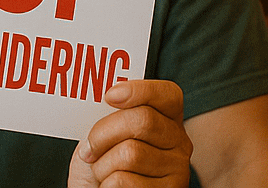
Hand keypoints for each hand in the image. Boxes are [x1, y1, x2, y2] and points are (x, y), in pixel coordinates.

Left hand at [68, 79, 192, 186]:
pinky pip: (125, 181)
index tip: (109, 96)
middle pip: (142, 121)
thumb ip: (112, 113)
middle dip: (102, 133)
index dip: (139, 90)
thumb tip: (108, 97)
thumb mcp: (105, 131)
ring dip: (102, 165)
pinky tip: (110, 186)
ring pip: (131, 154)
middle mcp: (179, 142)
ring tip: (102, 171)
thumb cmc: (100, 159)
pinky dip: (106, 184)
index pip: (168, 94)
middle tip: (88, 148)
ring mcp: (178, 169)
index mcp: (167, 119)